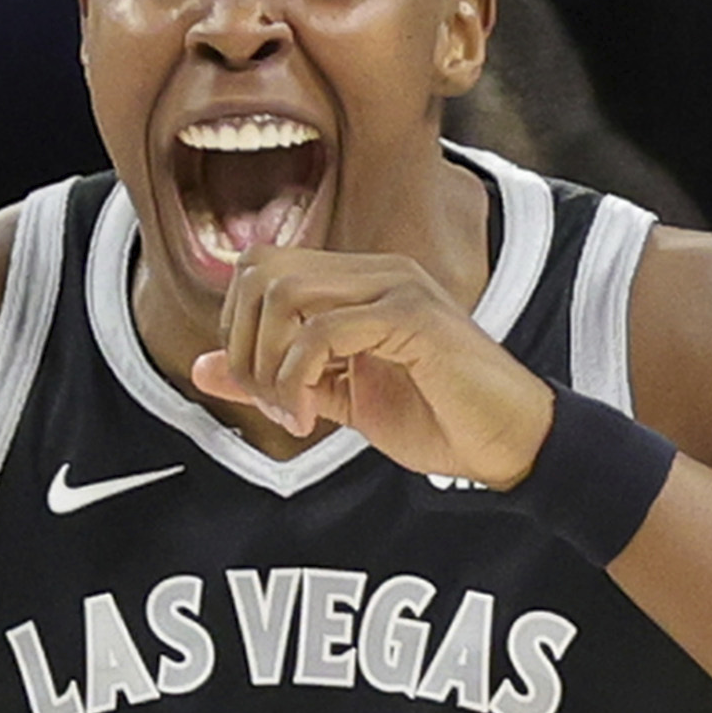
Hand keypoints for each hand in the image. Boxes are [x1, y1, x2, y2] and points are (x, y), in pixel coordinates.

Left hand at [186, 246, 555, 482]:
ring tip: (288, 413)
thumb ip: (274, 378)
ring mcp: (396, 287)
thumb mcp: (337, 399)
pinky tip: (308, 418)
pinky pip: (323, 331)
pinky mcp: (413, 317)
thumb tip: (202, 366)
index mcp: (358, 281)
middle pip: (260, 270)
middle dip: (242, 343)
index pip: (259, 268)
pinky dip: (296, 379)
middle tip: (267, 402)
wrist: (509, 443)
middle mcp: (376, 270)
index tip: (258, 389)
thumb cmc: (436, 418)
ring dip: (266, 363)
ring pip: (283, 293)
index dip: (236, 328)